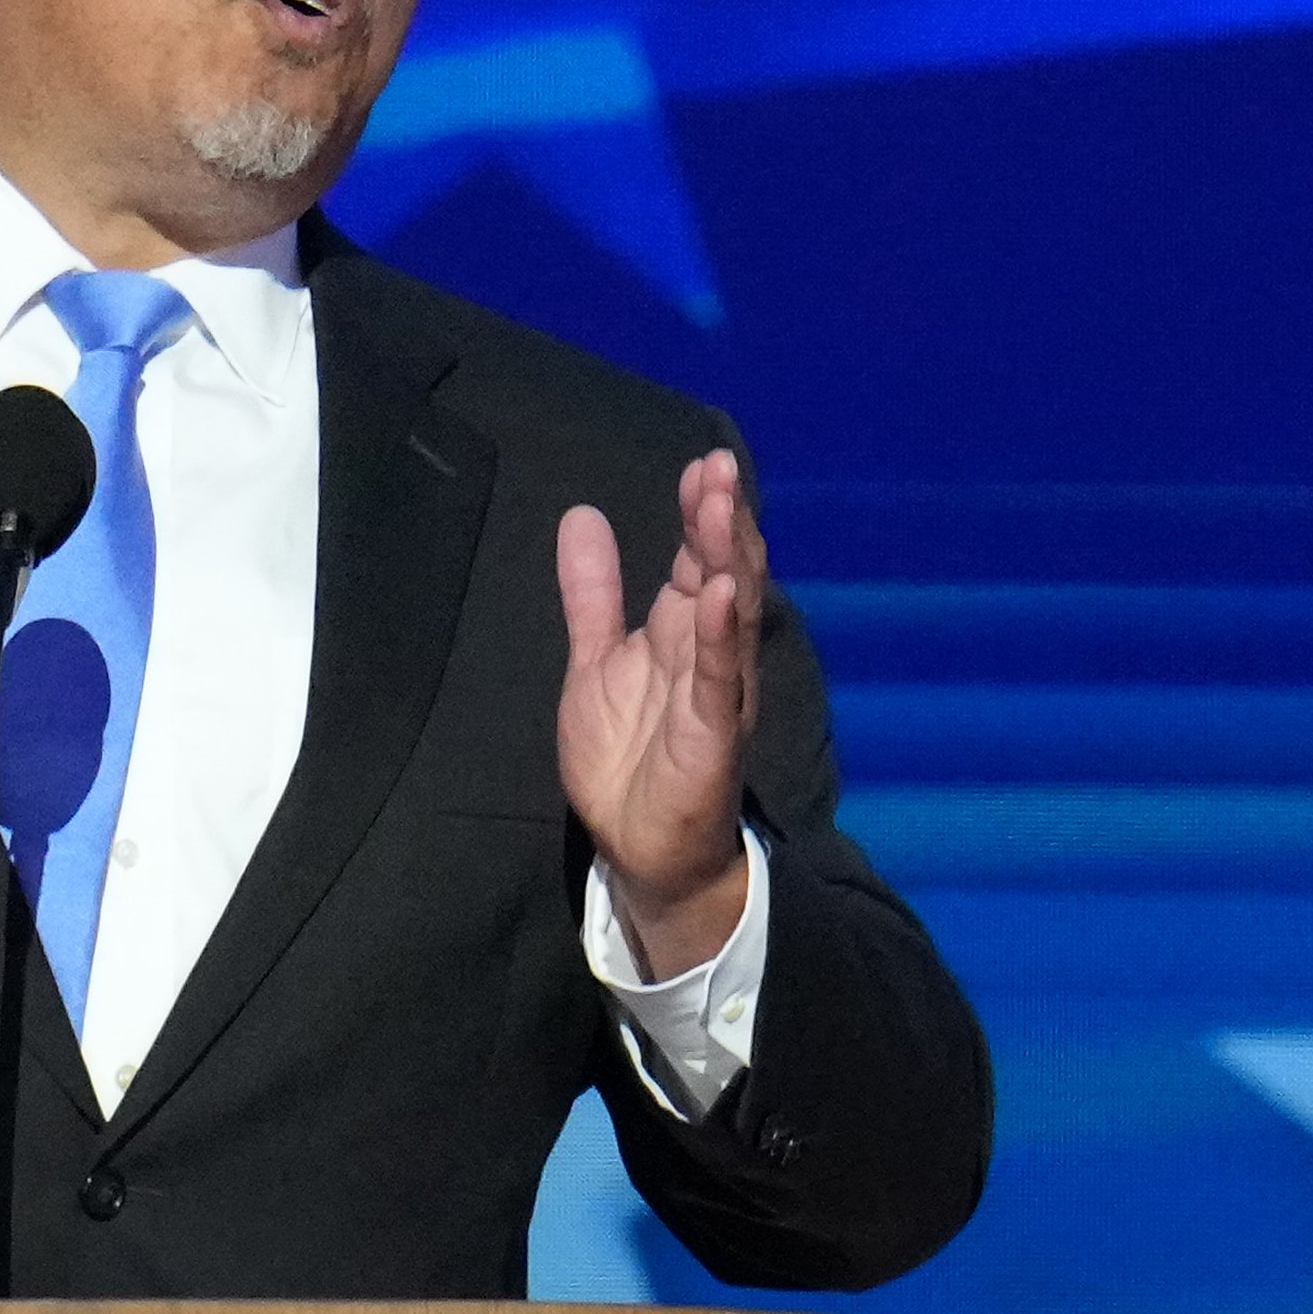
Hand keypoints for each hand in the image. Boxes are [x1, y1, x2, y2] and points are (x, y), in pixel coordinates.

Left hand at [554, 447, 762, 976]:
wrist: (639, 848)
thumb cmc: (626, 756)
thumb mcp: (596, 660)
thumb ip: (593, 593)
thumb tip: (582, 515)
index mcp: (683, 633)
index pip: (698, 559)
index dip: (699, 514)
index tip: (699, 465)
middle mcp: (709, 654)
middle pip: (723, 574)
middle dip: (722, 521)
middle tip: (717, 468)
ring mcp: (715, 692)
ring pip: (730, 614)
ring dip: (728, 560)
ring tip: (723, 507)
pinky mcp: (712, 735)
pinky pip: (717, 679)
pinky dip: (719, 635)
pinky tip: (716, 594)